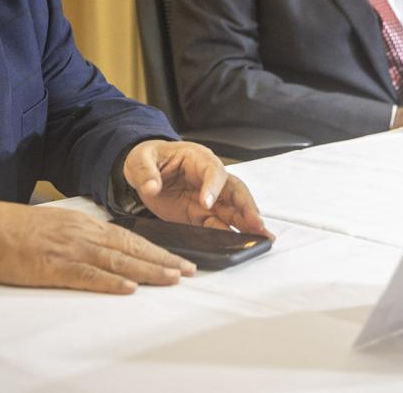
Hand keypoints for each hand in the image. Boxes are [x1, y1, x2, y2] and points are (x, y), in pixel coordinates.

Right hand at [0, 199, 194, 294]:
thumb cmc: (15, 229)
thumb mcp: (56, 224)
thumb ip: (81, 234)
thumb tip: (102, 246)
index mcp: (84, 224)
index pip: (129, 237)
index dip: (156, 249)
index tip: (178, 259)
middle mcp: (83, 234)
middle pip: (131, 248)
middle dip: (163, 259)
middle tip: (190, 270)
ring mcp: (70, 249)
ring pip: (117, 261)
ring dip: (148, 270)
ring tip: (173, 278)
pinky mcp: (53, 267)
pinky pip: (87, 276)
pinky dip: (110, 282)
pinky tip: (129, 288)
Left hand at [122, 140, 272, 237]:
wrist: (144, 170)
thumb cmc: (146, 158)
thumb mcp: (140, 160)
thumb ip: (145, 173)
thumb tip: (152, 187)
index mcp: (197, 159)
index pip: (213, 171)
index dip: (213, 187)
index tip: (206, 203)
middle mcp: (209, 178)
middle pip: (234, 190)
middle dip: (247, 206)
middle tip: (256, 223)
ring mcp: (208, 197)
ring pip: (233, 209)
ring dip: (248, 222)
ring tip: (262, 237)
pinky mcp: (201, 214)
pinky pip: (218, 224)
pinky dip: (230, 234)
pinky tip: (242, 244)